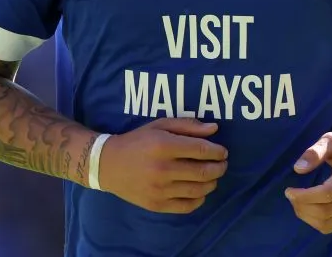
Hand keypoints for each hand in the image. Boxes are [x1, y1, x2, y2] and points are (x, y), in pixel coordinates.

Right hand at [99, 118, 227, 213]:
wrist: (108, 165)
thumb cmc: (137, 141)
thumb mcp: (159, 126)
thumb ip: (187, 126)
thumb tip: (214, 129)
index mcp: (163, 145)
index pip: (201, 150)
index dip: (217, 151)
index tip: (223, 151)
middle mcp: (162, 169)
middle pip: (203, 172)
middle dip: (219, 168)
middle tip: (223, 164)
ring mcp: (159, 189)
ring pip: (198, 190)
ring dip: (212, 183)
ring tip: (213, 177)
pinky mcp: (156, 205)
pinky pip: (187, 206)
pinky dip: (199, 199)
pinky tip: (200, 191)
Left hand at [285, 130, 331, 233]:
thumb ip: (315, 152)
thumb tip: (298, 169)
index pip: (325, 194)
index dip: (304, 196)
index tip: (289, 190)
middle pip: (325, 211)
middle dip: (302, 206)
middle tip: (290, 196)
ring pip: (327, 223)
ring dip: (306, 216)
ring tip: (297, 202)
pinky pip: (331, 226)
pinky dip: (315, 221)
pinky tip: (308, 208)